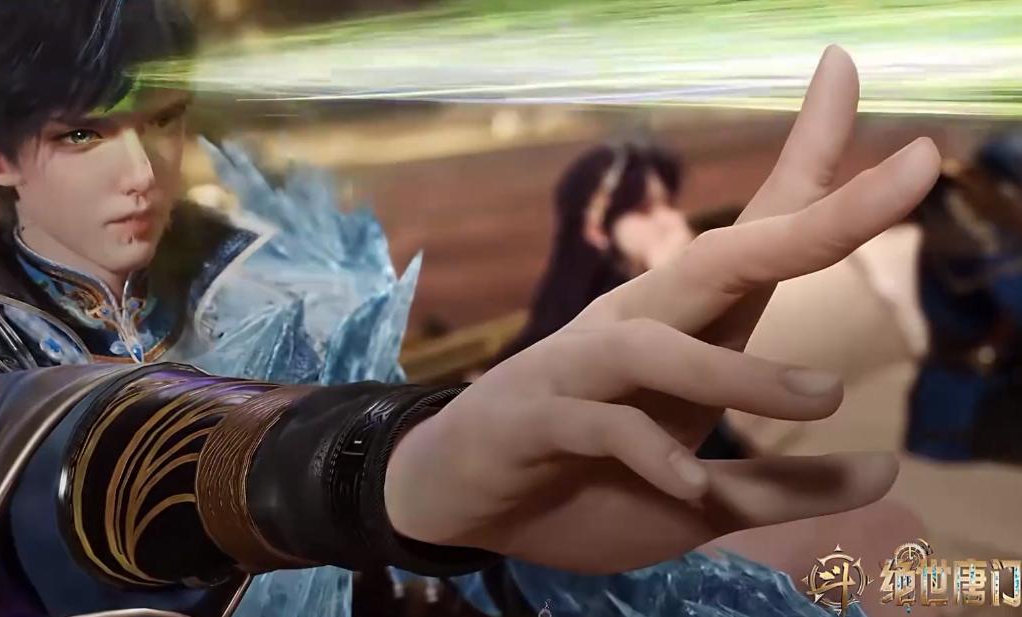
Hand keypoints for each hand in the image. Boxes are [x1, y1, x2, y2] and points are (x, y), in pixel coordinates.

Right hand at [385, 46, 940, 573]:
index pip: (759, 241)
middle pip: (726, 258)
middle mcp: (635, 331)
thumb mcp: (701, 500)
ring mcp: (577, 369)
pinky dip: (647, 452)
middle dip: (817, 214)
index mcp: (682, 335)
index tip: (851, 67)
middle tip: (912, 169)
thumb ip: (785, 485)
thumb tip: (888, 469)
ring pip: (657, 347)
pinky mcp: (533, 418)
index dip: (817, 163)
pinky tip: (691, 484)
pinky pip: (598, 426)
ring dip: (736, 374)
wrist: (461, 500)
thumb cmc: (582, 485)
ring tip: (822, 396)